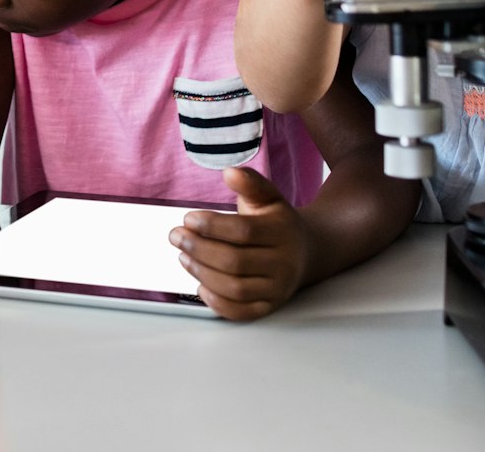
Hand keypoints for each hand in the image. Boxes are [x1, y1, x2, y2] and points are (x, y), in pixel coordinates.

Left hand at [170, 167, 308, 320]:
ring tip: (184, 257)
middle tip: (177, 237)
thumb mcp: (268, 197)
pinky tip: (200, 285)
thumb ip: (250, 182)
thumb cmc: (277, 222)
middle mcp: (284, 263)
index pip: (243, 231)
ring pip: (235, 288)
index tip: (188, 218)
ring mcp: (278, 288)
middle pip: (235, 262)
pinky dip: (217, 302)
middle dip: (199, 249)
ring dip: (201, 273)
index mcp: (283, 232)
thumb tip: (229, 172)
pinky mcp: (270, 306)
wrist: (307, 252)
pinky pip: (241, 312)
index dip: (211, 225)